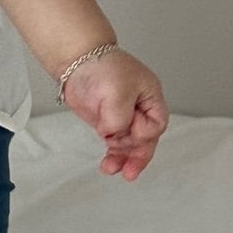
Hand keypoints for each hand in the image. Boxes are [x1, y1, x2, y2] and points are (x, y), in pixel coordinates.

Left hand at [60, 50, 168, 179]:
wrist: (75, 60)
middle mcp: (139, 108)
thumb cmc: (101, 66)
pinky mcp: (108, 121)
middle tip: (129, 172)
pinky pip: (115, 143)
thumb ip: (119, 118)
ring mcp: (123, 116)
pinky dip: (113, 155)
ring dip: (123, 159)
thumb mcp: (117, 92)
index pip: (157, 124)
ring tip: (111, 169)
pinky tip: (108, 164)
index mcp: (150, 97)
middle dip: (137, 156)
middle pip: (145, 139)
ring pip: (130, 144)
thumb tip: (112, 135)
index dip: (144, 132)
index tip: (128, 129)